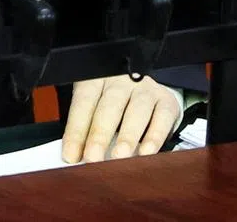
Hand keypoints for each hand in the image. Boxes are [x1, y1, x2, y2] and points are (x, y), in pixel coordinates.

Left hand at [62, 75, 181, 162]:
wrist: (143, 84)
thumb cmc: (112, 100)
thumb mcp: (94, 103)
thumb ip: (85, 125)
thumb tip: (75, 157)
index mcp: (96, 79)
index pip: (83, 103)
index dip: (76, 130)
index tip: (71, 156)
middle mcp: (120, 80)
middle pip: (108, 107)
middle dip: (99, 135)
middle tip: (92, 158)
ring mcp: (144, 88)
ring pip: (136, 111)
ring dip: (127, 136)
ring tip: (119, 156)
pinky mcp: (165, 100)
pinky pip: (161, 117)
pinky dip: (154, 136)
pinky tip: (146, 152)